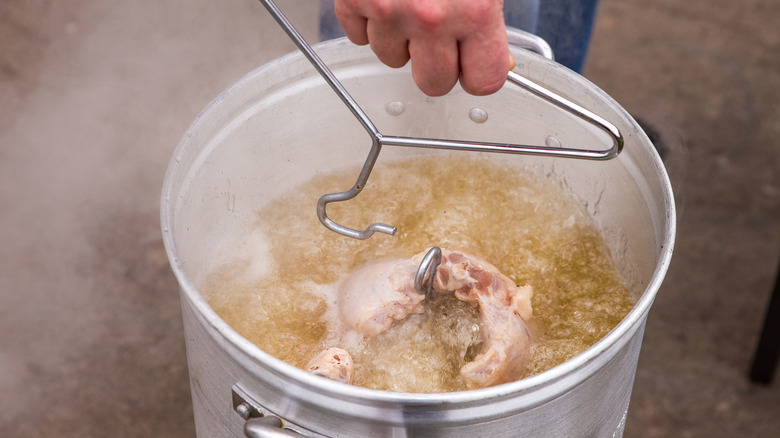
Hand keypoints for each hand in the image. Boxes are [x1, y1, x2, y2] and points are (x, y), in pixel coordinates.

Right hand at [335, 0, 511, 96]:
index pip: (483, 81)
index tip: (474, 63)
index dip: (479, 72)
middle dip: (435, 64)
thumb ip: (487, 19)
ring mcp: (386, 10)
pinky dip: (366, 18)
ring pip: (390, 58)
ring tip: (407, 0)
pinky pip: (357, 33)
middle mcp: (430, 17)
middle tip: (437, 32)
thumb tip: (497, 62)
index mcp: (475, 9)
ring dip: (398, 37)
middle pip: (433, 84)